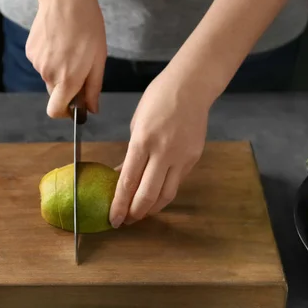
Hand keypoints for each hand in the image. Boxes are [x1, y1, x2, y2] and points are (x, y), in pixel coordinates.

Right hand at [27, 0, 106, 116]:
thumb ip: (94, 88)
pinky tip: (60, 43)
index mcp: (67, 79)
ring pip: (49, 77)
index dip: (65, 113)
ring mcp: (37, 63)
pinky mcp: (31, 52)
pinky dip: (51, 59)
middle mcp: (48, 74)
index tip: (74, 108)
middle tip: (81, 69)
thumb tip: (92, 110)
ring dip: (60, 71)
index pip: (56, 111)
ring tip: (71, 49)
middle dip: (67, 89)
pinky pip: (42, 64)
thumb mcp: (98, 59)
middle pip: (55, 94)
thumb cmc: (87, 26)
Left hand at [108, 68, 209, 227]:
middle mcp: (163, 152)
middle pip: (148, 195)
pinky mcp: (194, 158)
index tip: (113, 219)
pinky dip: (164, 191)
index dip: (119, 205)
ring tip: (140, 213)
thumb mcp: (137, 124)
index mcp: (143, 141)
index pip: (128, 182)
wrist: (191, 86)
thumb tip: (124, 176)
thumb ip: (131, 153)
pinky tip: (155, 194)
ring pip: (166, 195)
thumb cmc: (158, 99)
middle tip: (125, 221)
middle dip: (135, 213)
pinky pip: (177, 182)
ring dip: (151, 208)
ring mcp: (181, 157)